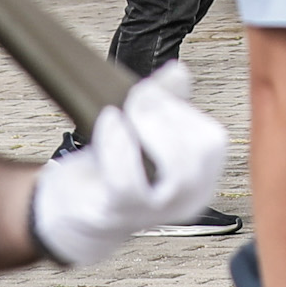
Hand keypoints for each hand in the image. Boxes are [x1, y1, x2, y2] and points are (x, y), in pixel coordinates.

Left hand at [27, 64, 228, 266]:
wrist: (73, 210)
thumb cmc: (110, 171)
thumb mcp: (142, 133)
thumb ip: (165, 102)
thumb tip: (178, 72)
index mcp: (200, 178)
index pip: (212, 142)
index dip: (184, 111)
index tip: (154, 88)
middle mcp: (186, 200)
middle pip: (202, 154)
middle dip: (170, 115)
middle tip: (141, 95)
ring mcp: (152, 213)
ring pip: (176, 175)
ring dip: (150, 129)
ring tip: (123, 110)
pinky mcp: (116, 214)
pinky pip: (128, 183)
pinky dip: (118, 145)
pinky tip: (109, 123)